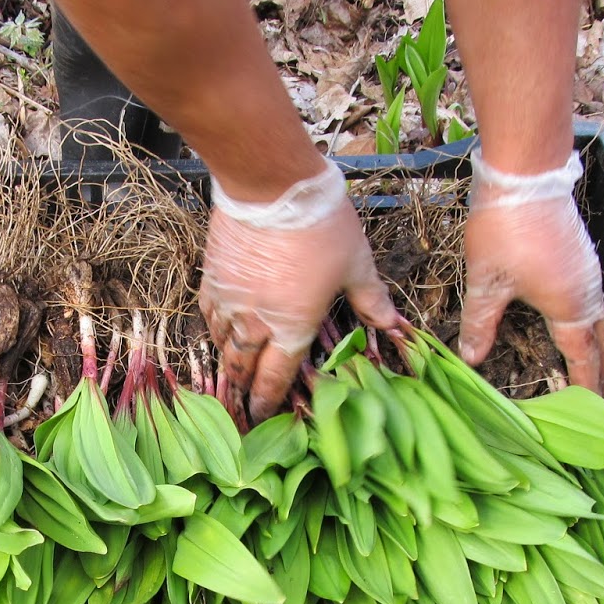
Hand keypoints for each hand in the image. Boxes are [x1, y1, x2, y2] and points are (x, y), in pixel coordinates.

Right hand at [201, 162, 404, 420]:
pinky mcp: (213, 279)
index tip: (265, 416)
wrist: (271, 186)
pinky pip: (209, 315)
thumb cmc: (321, 226)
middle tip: (245, 406)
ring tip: (231, 374)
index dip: (270, 400)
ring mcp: (230, 302)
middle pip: (244, 368)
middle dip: (245, 390)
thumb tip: (394, 324)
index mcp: (293, 328)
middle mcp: (256, 324)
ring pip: (223, 345)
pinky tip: (219, 330)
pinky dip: (215, 329)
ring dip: (229, 362)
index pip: (277, 377)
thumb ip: (371, 299)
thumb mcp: (356, 263)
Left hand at [458, 149, 603, 393]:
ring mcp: (589, 271)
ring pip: (600, 319)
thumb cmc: (506, 231)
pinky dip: (589, 321)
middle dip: (598, 370)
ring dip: (596, 345)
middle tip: (595, 399)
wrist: (526, 174)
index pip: (582, 359)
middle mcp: (588, 293)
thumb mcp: (486, 282)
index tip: (589, 410)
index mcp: (571, 308)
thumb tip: (471, 360)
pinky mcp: (582, 254)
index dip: (585, 386)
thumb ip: (481, 324)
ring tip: (589, 366)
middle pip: (600, 342)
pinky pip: (593, 299)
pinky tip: (575, 322)